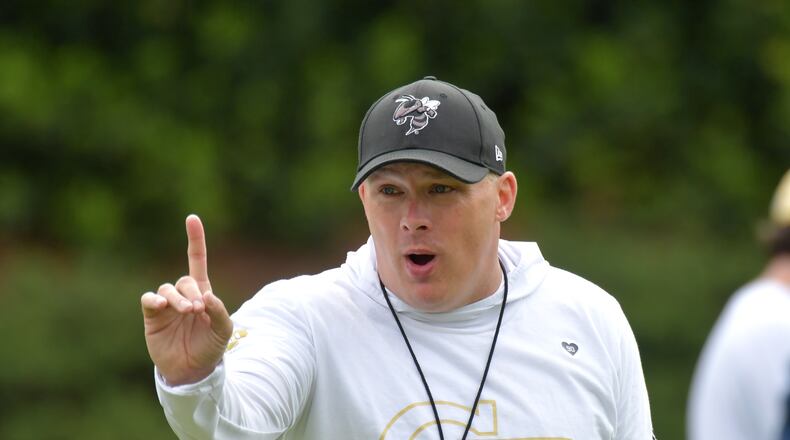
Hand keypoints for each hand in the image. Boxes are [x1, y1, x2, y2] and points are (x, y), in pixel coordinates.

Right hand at [141, 214, 233, 384]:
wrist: (192, 371)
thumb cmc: (210, 348)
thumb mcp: (224, 330)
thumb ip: (219, 311)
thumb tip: (206, 295)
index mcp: (202, 293)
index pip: (197, 260)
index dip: (195, 240)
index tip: (192, 218)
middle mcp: (183, 295)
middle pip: (185, 280)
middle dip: (192, 292)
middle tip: (198, 309)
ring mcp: (166, 305)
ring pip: (167, 289)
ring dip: (177, 298)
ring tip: (187, 311)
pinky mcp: (152, 316)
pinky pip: (148, 300)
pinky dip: (154, 299)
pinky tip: (162, 305)